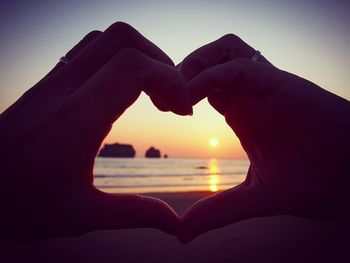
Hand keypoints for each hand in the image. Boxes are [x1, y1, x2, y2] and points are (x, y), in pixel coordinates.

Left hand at [0, 22, 189, 240]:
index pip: (134, 67)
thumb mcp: (82, 216)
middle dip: (160, 62)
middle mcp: (64, 90)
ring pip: (104, 39)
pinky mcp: (47, 84)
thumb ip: (135, 213)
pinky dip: (116, 58)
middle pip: (123, 40)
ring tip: (151, 92)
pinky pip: (87, 50)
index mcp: (77, 120)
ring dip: (138, 56)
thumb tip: (175, 223)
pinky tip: (122, 91)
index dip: (170, 79)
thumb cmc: (19, 206)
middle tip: (170, 99)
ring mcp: (52, 82)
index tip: (182, 109)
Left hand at [178, 35, 349, 242]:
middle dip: (178, 71)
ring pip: (221, 50)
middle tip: (163, 101)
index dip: (176, 91)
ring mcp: (264, 87)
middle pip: (207, 58)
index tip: (164, 111)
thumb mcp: (253, 198)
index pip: (202, 82)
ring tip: (178, 97)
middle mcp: (250, 95)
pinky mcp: (278, 84)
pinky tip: (191, 103)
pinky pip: (236, 66)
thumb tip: (181, 233)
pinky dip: (207, 77)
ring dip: (192, 66)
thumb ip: (217, 211)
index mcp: (241, 112)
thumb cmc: (315, 182)